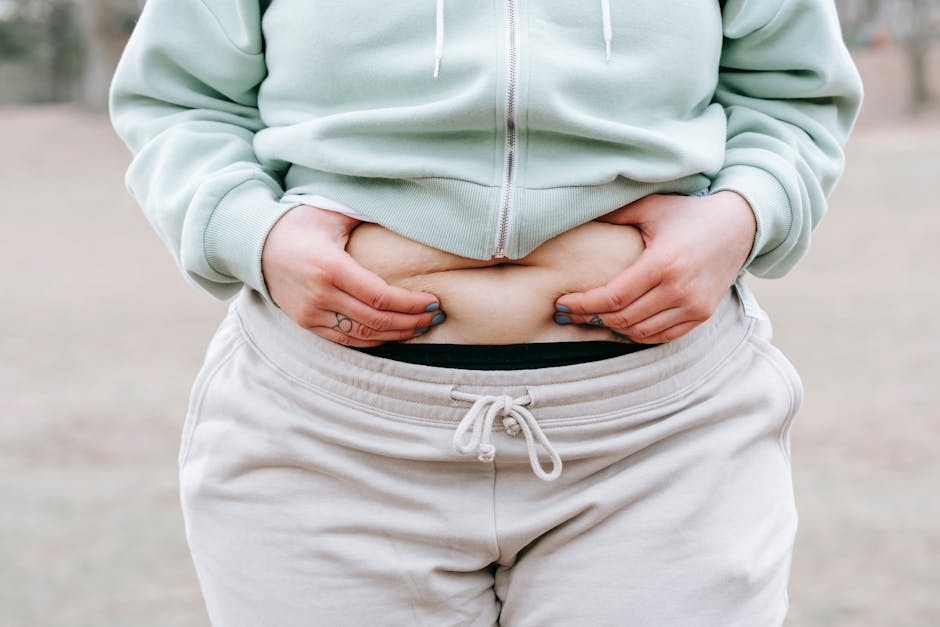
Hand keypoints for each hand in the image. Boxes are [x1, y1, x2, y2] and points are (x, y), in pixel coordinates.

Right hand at [261, 205, 442, 346]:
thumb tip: (404, 209)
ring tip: (421, 326)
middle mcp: (320, 295)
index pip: (380, 296)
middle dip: (411, 321)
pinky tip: (394, 333)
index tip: (433, 301)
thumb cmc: (298, 225)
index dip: (411, 304)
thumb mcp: (331, 213)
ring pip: (363, 335)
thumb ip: (365, 214)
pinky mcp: (306, 324)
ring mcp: (311, 314)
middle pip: (376, 320)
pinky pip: (346, 340)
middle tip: (434, 316)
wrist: (255, 246)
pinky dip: (374, 340)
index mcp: (330, 267)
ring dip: (396, 334)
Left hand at [554, 191, 755, 342]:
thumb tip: (577, 214)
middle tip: (572, 311)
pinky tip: (623, 324)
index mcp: (662, 263)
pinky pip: (662, 336)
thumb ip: (615, 215)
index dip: (583, 304)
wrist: (739, 226)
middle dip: (592, 318)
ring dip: (613, 328)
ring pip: (640, 333)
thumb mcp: (651, 207)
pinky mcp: (702, 315)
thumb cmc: (689, 214)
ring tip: (594, 317)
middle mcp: (679, 290)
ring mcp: (693, 306)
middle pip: (623, 319)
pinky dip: (639, 335)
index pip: (612, 297)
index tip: (563, 303)